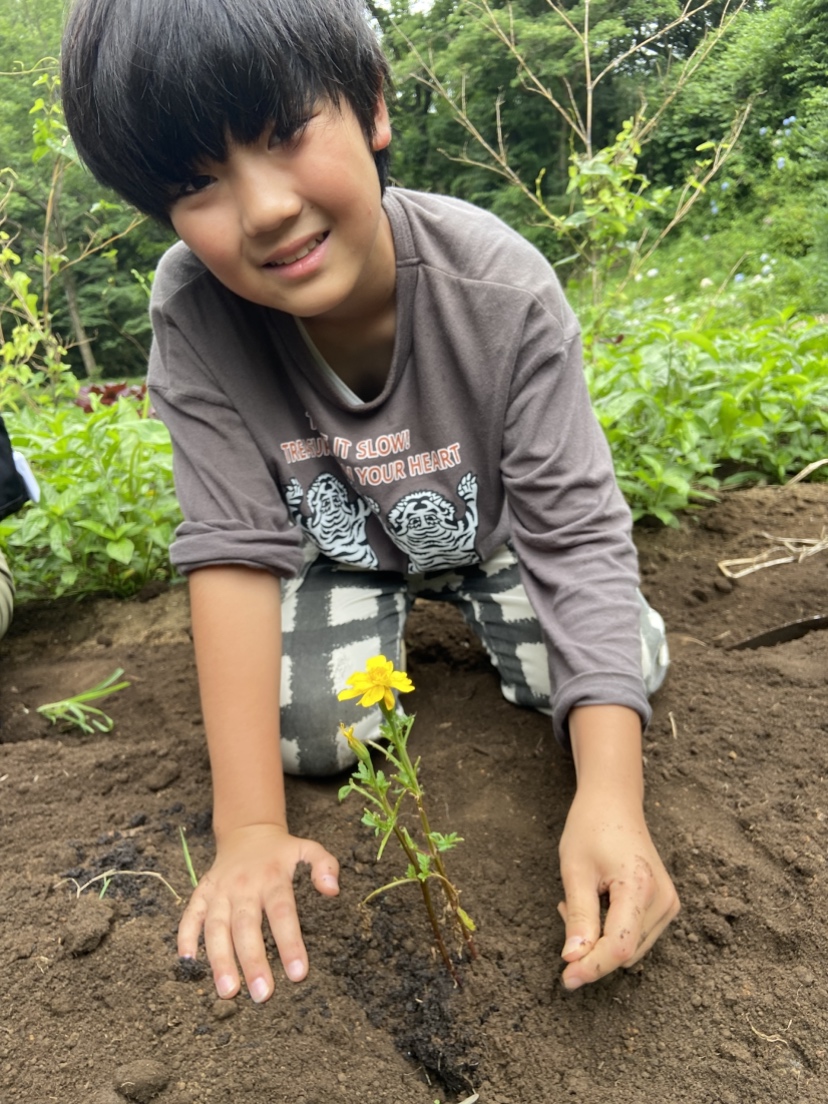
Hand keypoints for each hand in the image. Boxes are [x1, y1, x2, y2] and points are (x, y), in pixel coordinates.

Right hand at [177, 823, 339, 1002]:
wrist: (246, 832)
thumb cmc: (281, 851)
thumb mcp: (307, 849)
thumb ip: (325, 865)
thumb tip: (333, 890)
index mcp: (272, 877)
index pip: (282, 913)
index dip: (290, 943)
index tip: (299, 974)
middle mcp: (243, 885)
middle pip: (246, 926)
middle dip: (253, 962)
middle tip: (262, 995)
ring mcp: (219, 890)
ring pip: (216, 927)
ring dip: (220, 959)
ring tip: (228, 992)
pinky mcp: (202, 893)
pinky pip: (190, 915)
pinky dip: (185, 936)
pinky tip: (188, 962)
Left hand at [557, 789, 679, 990]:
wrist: (614, 803)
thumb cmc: (590, 829)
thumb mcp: (575, 871)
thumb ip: (578, 918)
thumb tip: (573, 960)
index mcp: (640, 887)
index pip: (619, 947)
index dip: (592, 967)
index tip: (566, 979)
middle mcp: (663, 900)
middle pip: (625, 953)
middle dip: (591, 947)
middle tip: (565, 909)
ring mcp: (669, 904)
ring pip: (630, 950)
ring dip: (601, 940)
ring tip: (583, 900)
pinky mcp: (667, 905)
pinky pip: (636, 936)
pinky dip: (613, 932)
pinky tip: (599, 903)